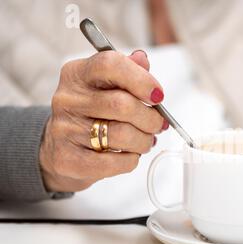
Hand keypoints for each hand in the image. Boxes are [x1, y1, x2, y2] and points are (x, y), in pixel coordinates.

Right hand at [40, 50, 167, 192]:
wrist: (61, 148)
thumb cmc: (92, 113)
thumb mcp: (106, 86)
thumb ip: (127, 71)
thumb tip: (142, 59)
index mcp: (77, 74)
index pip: (110, 65)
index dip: (141, 80)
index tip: (158, 96)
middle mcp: (67, 99)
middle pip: (122, 105)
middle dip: (151, 118)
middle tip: (158, 125)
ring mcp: (65, 130)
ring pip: (122, 135)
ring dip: (144, 141)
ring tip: (145, 141)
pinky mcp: (68, 159)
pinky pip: (114, 162)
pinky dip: (131, 160)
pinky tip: (130, 155)